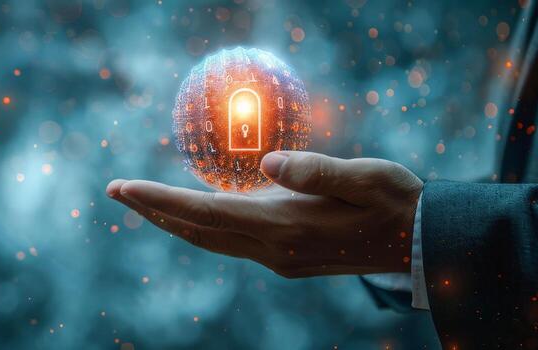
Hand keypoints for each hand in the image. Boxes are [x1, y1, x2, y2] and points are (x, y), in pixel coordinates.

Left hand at [106, 151, 421, 277]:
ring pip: (210, 240)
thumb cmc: (397, 202)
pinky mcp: (286, 259)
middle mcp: (274, 250)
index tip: (124, 187)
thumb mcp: (365, 176)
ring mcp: (279, 259)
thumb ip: (316, 169)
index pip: (206, 212)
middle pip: (197, 231)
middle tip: (114, 190)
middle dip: (153, 210)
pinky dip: (200, 227)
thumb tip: (269, 162)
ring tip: (141, 201)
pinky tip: (192, 214)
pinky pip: (229, 242)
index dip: (161, 200)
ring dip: (173, 221)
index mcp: (285, 228)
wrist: (423, 244)